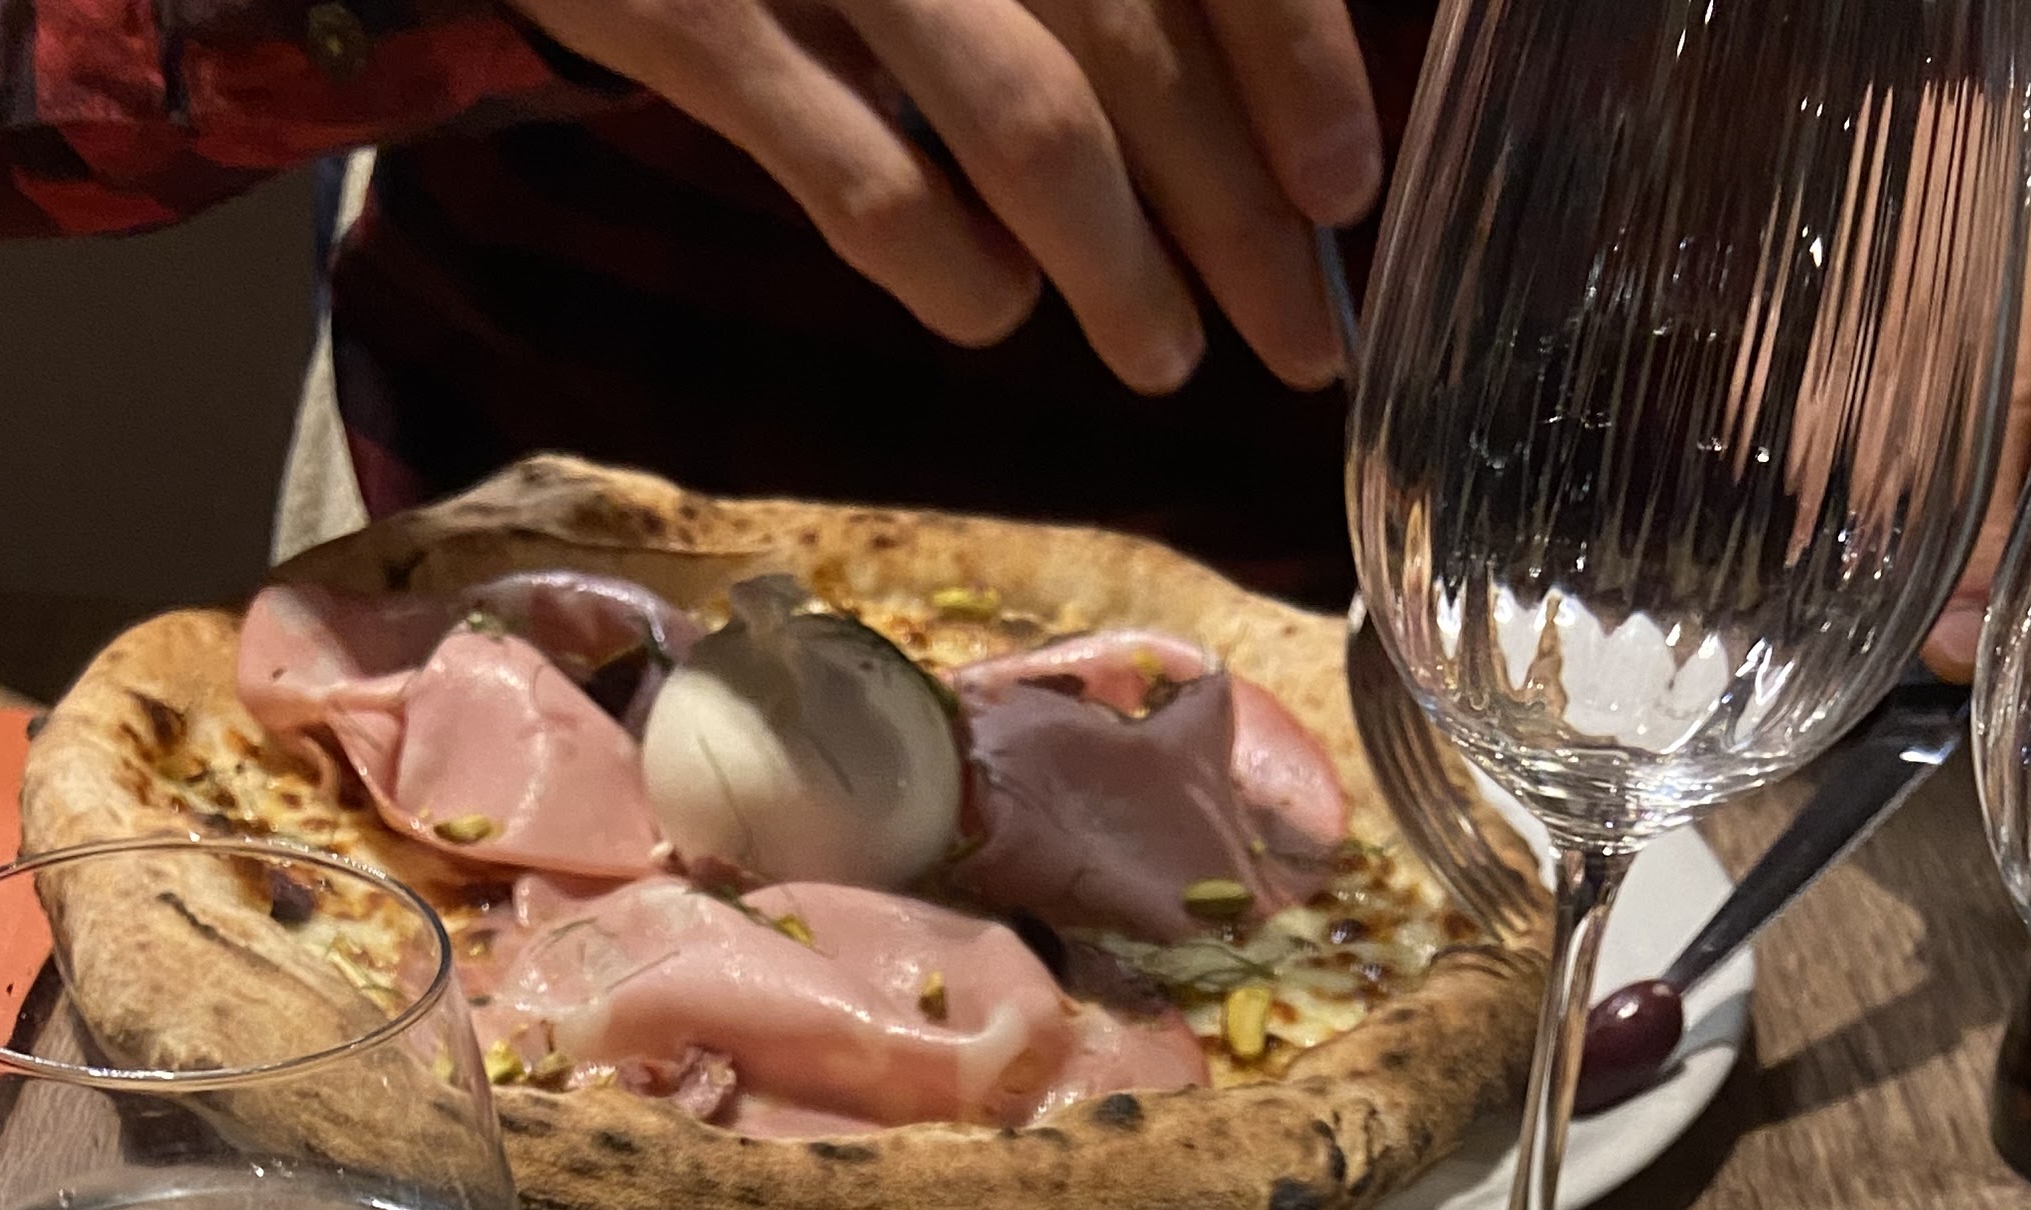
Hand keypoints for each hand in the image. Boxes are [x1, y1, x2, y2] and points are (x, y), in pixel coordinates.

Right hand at [503, 0, 1383, 394]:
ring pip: (1029, 120)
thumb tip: (1258, 99)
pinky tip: (991, 306)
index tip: (1343, 186)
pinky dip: (946, 260)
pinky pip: (859, 173)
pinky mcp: (686, 14)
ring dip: (1117, 263)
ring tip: (1165, 354)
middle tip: (1298, 335)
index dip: (1292, 58)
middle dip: (1236, 211)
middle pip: (1135, 44)